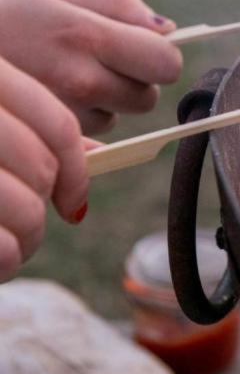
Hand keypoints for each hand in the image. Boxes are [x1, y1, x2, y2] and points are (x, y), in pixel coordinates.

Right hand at [0, 0, 182, 133]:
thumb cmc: (14, 19)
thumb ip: (121, 5)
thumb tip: (169, 30)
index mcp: (88, 36)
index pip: (166, 63)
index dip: (160, 56)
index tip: (143, 49)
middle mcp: (80, 79)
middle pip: (148, 96)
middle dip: (135, 80)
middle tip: (99, 61)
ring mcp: (66, 113)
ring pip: (121, 115)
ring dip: (107, 99)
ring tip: (66, 74)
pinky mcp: (53, 136)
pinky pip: (94, 132)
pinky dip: (84, 116)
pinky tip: (55, 95)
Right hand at [0, 56, 89, 281]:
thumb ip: (16, 131)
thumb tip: (96, 154)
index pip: (54, 122)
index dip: (75, 168)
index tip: (71, 203)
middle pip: (40, 167)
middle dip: (39, 210)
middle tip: (23, 237)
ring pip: (24, 208)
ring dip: (22, 240)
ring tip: (6, 251)